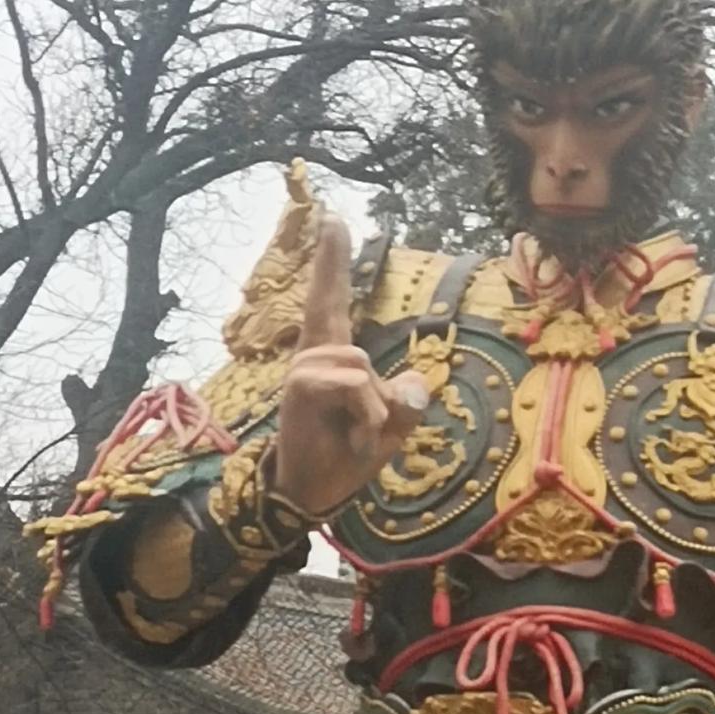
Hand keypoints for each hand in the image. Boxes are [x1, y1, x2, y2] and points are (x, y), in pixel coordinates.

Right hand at [273, 217, 429, 518]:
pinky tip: (360, 437)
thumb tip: (415, 382)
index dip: (332, 263)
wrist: (315, 492)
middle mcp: (314, 355)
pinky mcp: (300, 388)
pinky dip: (368, 413)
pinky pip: (353, 383)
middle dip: (331, 263)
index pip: (334, 301)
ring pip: (360, 363)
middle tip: (335, 222)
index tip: (333, 221)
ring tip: (364, 433)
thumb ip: (407, 403)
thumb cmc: (349, 454)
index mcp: (335, 357)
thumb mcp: (392, 427)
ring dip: (374, 406)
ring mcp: (304, 370)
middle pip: (326, 302)